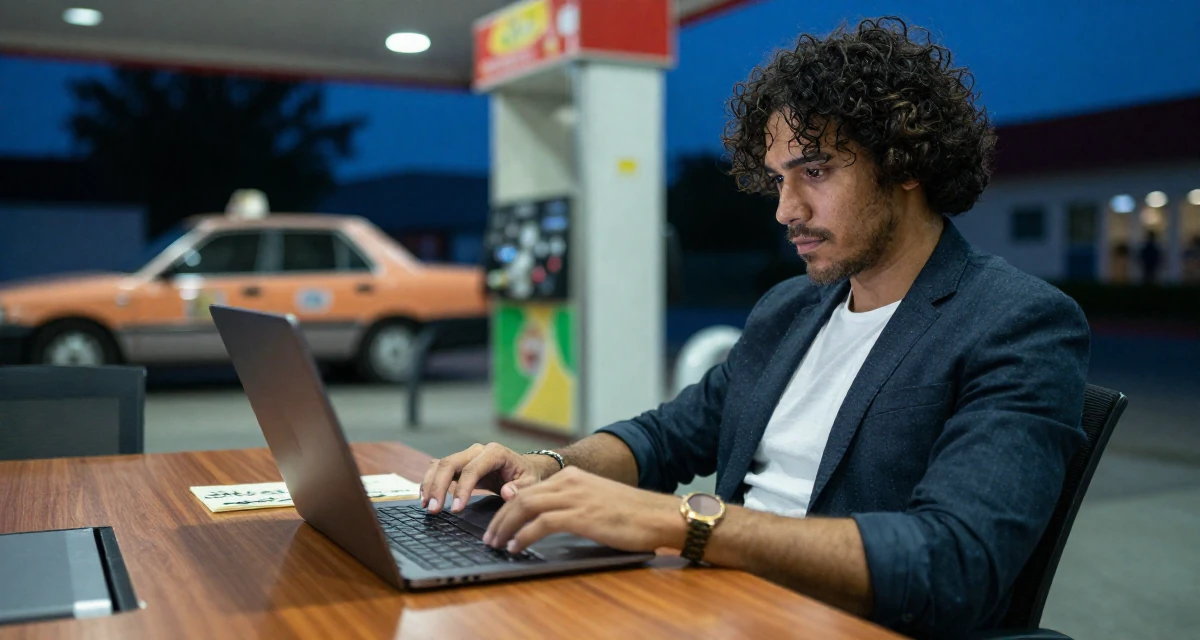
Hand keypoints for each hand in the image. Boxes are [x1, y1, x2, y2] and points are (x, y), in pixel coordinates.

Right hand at [420, 442, 557, 513]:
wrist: (523, 468)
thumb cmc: (527, 475)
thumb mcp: (531, 482)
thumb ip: (520, 488)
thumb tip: (507, 492)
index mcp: (495, 453)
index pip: (472, 469)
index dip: (462, 489)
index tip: (456, 509)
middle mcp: (477, 450)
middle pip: (450, 463)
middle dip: (438, 486)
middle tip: (433, 510)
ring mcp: (466, 456)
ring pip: (440, 465)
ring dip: (430, 484)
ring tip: (426, 506)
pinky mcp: (459, 464)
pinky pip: (439, 469)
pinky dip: (430, 482)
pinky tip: (426, 498)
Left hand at [482, 466, 685, 554]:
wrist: (659, 515)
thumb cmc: (632, 514)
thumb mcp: (596, 501)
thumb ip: (571, 504)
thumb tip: (547, 520)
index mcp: (572, 477)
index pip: (529, 490)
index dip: (507, 508)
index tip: (497, 523)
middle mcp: (570, 482)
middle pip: (521, 497)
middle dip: (500, 518)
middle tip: (489, 536)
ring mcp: (575, 497)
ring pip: (525, 507)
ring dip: (505, 527)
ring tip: (496, 543)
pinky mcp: (580, 516)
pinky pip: (541, 524)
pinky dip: (523, 536)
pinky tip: (516, 547)